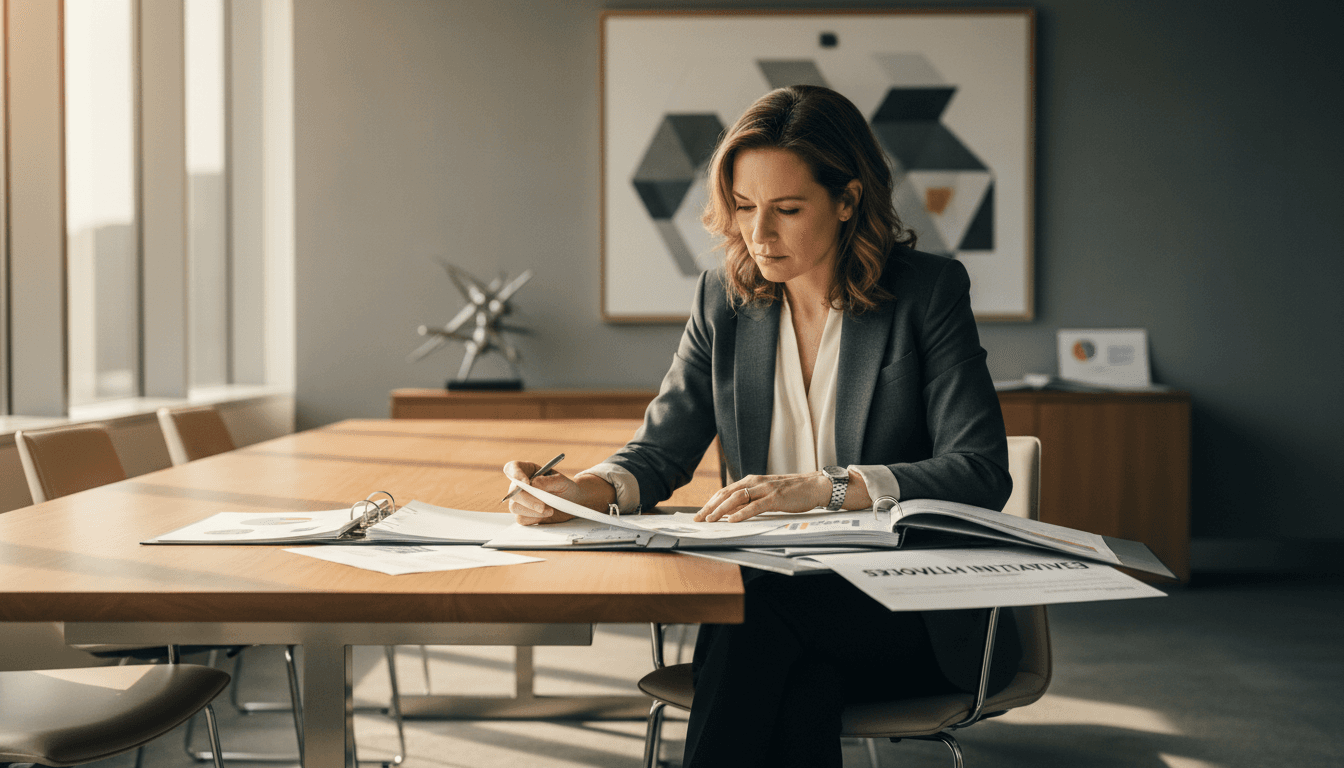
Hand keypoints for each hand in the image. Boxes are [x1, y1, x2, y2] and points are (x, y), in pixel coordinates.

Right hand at [503, 460, 577, 525]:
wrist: (572, 504)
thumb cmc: (566, 489)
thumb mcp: (562, 482)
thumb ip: (548, 481)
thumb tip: (532, 484)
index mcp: (528, 471)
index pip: (512, 468)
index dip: (515, 474)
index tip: (526, 482)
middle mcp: (521, 486)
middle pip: (513, 492)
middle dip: (527, 500)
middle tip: (542, 506)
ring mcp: (520, 501)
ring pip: (514, 507)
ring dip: (532, 511)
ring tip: (550, 510)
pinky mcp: (524, 514)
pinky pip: (521, 518)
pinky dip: (534, 518)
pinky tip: (546, 515)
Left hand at [694, 472, 831, 522]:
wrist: (813, 486)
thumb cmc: (790, 491)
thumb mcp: (766, 493)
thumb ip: (750, 499)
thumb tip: (732, 511)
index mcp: (751, 481)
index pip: (725, 491)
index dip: (711, 502)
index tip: (700, 513)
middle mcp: (755, 482)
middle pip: (726, 494)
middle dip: (710, 507)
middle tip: (698, 518)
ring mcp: (765, 489)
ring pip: (737, 498)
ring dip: (721, 510)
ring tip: (710, 520)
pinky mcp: (775, 498)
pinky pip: (755, 506)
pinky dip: (742, 513)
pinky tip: (733, 520)